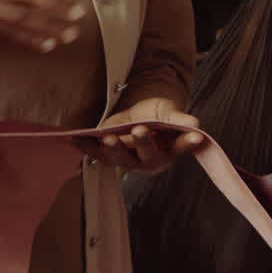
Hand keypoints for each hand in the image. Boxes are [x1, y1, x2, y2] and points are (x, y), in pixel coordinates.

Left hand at [77, 98, 202, 173]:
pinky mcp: (110, 156)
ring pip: (122, 157)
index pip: (180, 146)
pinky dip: (87, 147)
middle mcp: (151, 159)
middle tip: (140, 129)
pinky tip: (76, 139)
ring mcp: (129, 160)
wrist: (139, 115)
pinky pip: (98, 154)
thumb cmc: (158, 115)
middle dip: (143, 142)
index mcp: (170, 149)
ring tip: (107, 137)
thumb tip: (195, 122)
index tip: (196, 136)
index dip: (186, 142)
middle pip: (148, 154)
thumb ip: (179, 119)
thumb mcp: (168, 112)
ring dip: (113, 149)